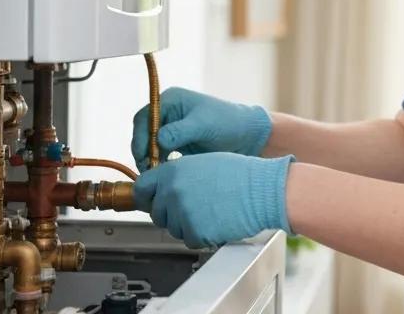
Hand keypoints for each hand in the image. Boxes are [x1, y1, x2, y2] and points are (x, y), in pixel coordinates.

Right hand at [131, 87, 272, 170]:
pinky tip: (165, 175)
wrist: (247, 137)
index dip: (140, 137)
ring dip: (150, 160)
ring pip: (149, 146)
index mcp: (170, 100)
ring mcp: (171, 129)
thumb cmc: (228, 123)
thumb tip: (159, 140)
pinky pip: (160, 155)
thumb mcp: (204, 125)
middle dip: (143, 151)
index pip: (145, 117)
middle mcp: (167, 113)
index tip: (144, 155)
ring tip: (156, 175)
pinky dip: (159, 165)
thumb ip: (180, 131)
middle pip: (143, 132)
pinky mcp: (176, 145)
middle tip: (148, 169)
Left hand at [133, 152, 293, 247]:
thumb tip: (163, 188)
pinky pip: (189, 240)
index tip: (151, 201)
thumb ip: (178, 175)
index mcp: (172, 171)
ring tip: (210, 212)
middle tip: (194, 208)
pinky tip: (216, 222)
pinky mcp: (195, 232)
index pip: (141, 188)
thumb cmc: (240, 174)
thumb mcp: (202, 162)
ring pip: (173, 228)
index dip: (147, 197)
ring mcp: (182, 213)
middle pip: (157, 212)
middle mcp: (173, 191)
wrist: (262, 189)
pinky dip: (201, 236)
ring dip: (187, 225)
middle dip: (171, 214)